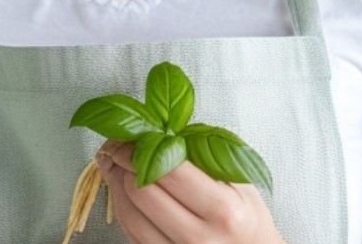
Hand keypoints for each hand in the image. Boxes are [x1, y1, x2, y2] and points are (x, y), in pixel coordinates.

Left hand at [95, 142, 284, 243]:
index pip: (168, 170)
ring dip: (116, 184)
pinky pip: (130, 233)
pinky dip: (122, 207)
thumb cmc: (247, 219)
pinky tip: (122, 190)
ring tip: (114, 164)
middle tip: (119, 146)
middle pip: (142, 191)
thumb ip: (206, 155)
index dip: (142, 148)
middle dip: (123, 162)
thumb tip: (162, 129)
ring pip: (129, 214)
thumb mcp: (240, 182)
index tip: (132, 135)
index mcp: (222, 210)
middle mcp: (199, 237)